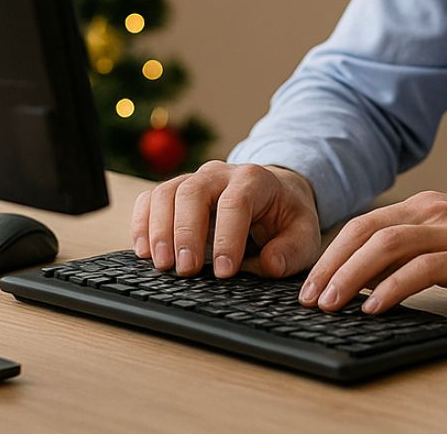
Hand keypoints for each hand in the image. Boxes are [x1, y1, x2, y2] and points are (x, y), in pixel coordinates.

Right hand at [129, 161, 321, 279]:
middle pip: (193, 192)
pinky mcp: (174, 193)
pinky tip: (144, 252)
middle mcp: (219, 174)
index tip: (225, 272)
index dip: (228, 237)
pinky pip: (150, 199)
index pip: (236, 202)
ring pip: (166, 193)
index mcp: (254, 180)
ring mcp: (193, 180)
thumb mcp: (304, 233)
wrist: (274, 193)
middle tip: (186, 270)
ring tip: (161, 265)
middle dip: (186, 232)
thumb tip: (271, 263)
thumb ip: (292, 250)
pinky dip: (142, 223)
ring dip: (158, 230)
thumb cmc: (286, 216)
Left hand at [298, 191, 446, 313]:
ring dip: (350, 276)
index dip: (333, 252)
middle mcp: (433, 211)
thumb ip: (416, 246)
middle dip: (330, 265)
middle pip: (365, 231)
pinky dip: (390, 288)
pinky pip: (419, 269)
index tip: (313, 282)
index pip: (365, 224)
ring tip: (331, 305)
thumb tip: (371, 276)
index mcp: (426, 205)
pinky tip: (374, 308)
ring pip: (384, 246)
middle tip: (310, 297)